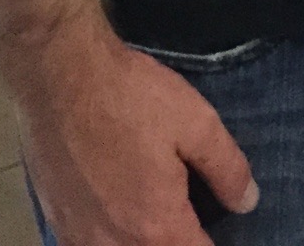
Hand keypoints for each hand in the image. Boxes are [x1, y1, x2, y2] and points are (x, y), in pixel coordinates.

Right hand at [15, 24, 258, 244]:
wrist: (59, 74)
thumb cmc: (130, 96)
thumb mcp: (196, 121)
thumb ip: (227, 168)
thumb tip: (247, 201)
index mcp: (157, 229)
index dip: (212, 242)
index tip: (215, 226)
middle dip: (177, 241)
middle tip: (188, 217)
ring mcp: (80, 239)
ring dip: (140, 242)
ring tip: (152, 214)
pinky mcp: (56, 222)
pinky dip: (109, 239)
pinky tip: (115, 213)